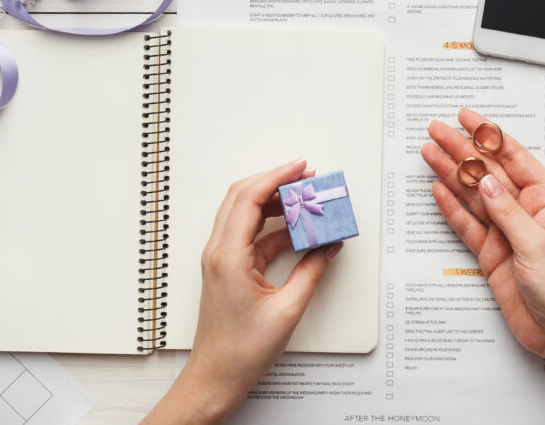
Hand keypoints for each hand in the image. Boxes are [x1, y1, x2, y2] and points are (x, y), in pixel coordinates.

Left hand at [143, 159, 341, 424]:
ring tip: (306, 200)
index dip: (275, 177)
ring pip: (247, 214)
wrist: (215, 377)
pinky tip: (300, 231)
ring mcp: (222, 259)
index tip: (300, 167)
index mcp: (228, 256)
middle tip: (307, 178)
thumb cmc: (240, 351)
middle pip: (244, 198)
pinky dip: (276, 227)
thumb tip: (329, 246)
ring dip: (275, 203)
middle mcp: (219, 251)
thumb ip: (311, 272)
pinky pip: (253, 235)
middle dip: (276, 182)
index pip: (248, 199)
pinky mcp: (229, 268)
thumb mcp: (287, 310)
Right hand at [421, 107, 544, 358]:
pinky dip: (451, 207)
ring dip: (450, 173)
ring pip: (473, 195)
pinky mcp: (491, 252)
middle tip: (436, 130)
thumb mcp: (537, 245)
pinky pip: (467, 224)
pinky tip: (438, 189)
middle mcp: (525, 211)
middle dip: (461, 149)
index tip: (466, 117)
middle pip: (487, 172)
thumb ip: (507, 211)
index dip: (488, 135)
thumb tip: (485, 181)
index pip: (513, 157)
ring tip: (428, 153)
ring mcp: (506, 231)